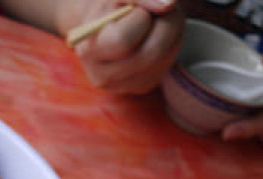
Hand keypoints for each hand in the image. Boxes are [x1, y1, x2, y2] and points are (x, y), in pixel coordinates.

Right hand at [59, 0, 183, 94]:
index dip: (140, 18)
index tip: (138, 9)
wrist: (103, 25)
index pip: (123, 40)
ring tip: (156, 19)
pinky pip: (166, 64)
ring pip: (164, 58)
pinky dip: (170, 44)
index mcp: (90, 50)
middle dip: (164, 24)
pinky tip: (156, 35)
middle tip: (158, 9)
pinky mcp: (141, 87)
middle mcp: (104, 76)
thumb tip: (168, 5)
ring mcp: (123, 86)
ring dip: (171, 31)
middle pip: (150, 53)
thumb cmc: (110, 5)